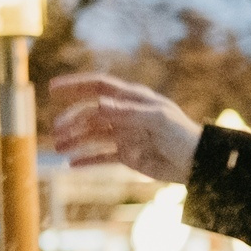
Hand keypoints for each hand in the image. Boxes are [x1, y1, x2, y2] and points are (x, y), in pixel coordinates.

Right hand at [49, 73, 203, 183]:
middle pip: (91, 114)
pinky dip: (87, 160)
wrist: (197, 164)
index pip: (98, 86)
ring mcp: (125, 135)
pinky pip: (102, 157)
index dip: (75, 85)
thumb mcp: (157, 119)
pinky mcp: (127, 156)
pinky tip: (72, 164)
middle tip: (57, 131)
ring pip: (93, 136)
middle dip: (72, 120)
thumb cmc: (181, 135)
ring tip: (59, 148)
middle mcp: (125, 114)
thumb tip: (98, 104)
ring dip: (75, 140)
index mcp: (132, 99)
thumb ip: (128, 111)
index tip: (53, 88)